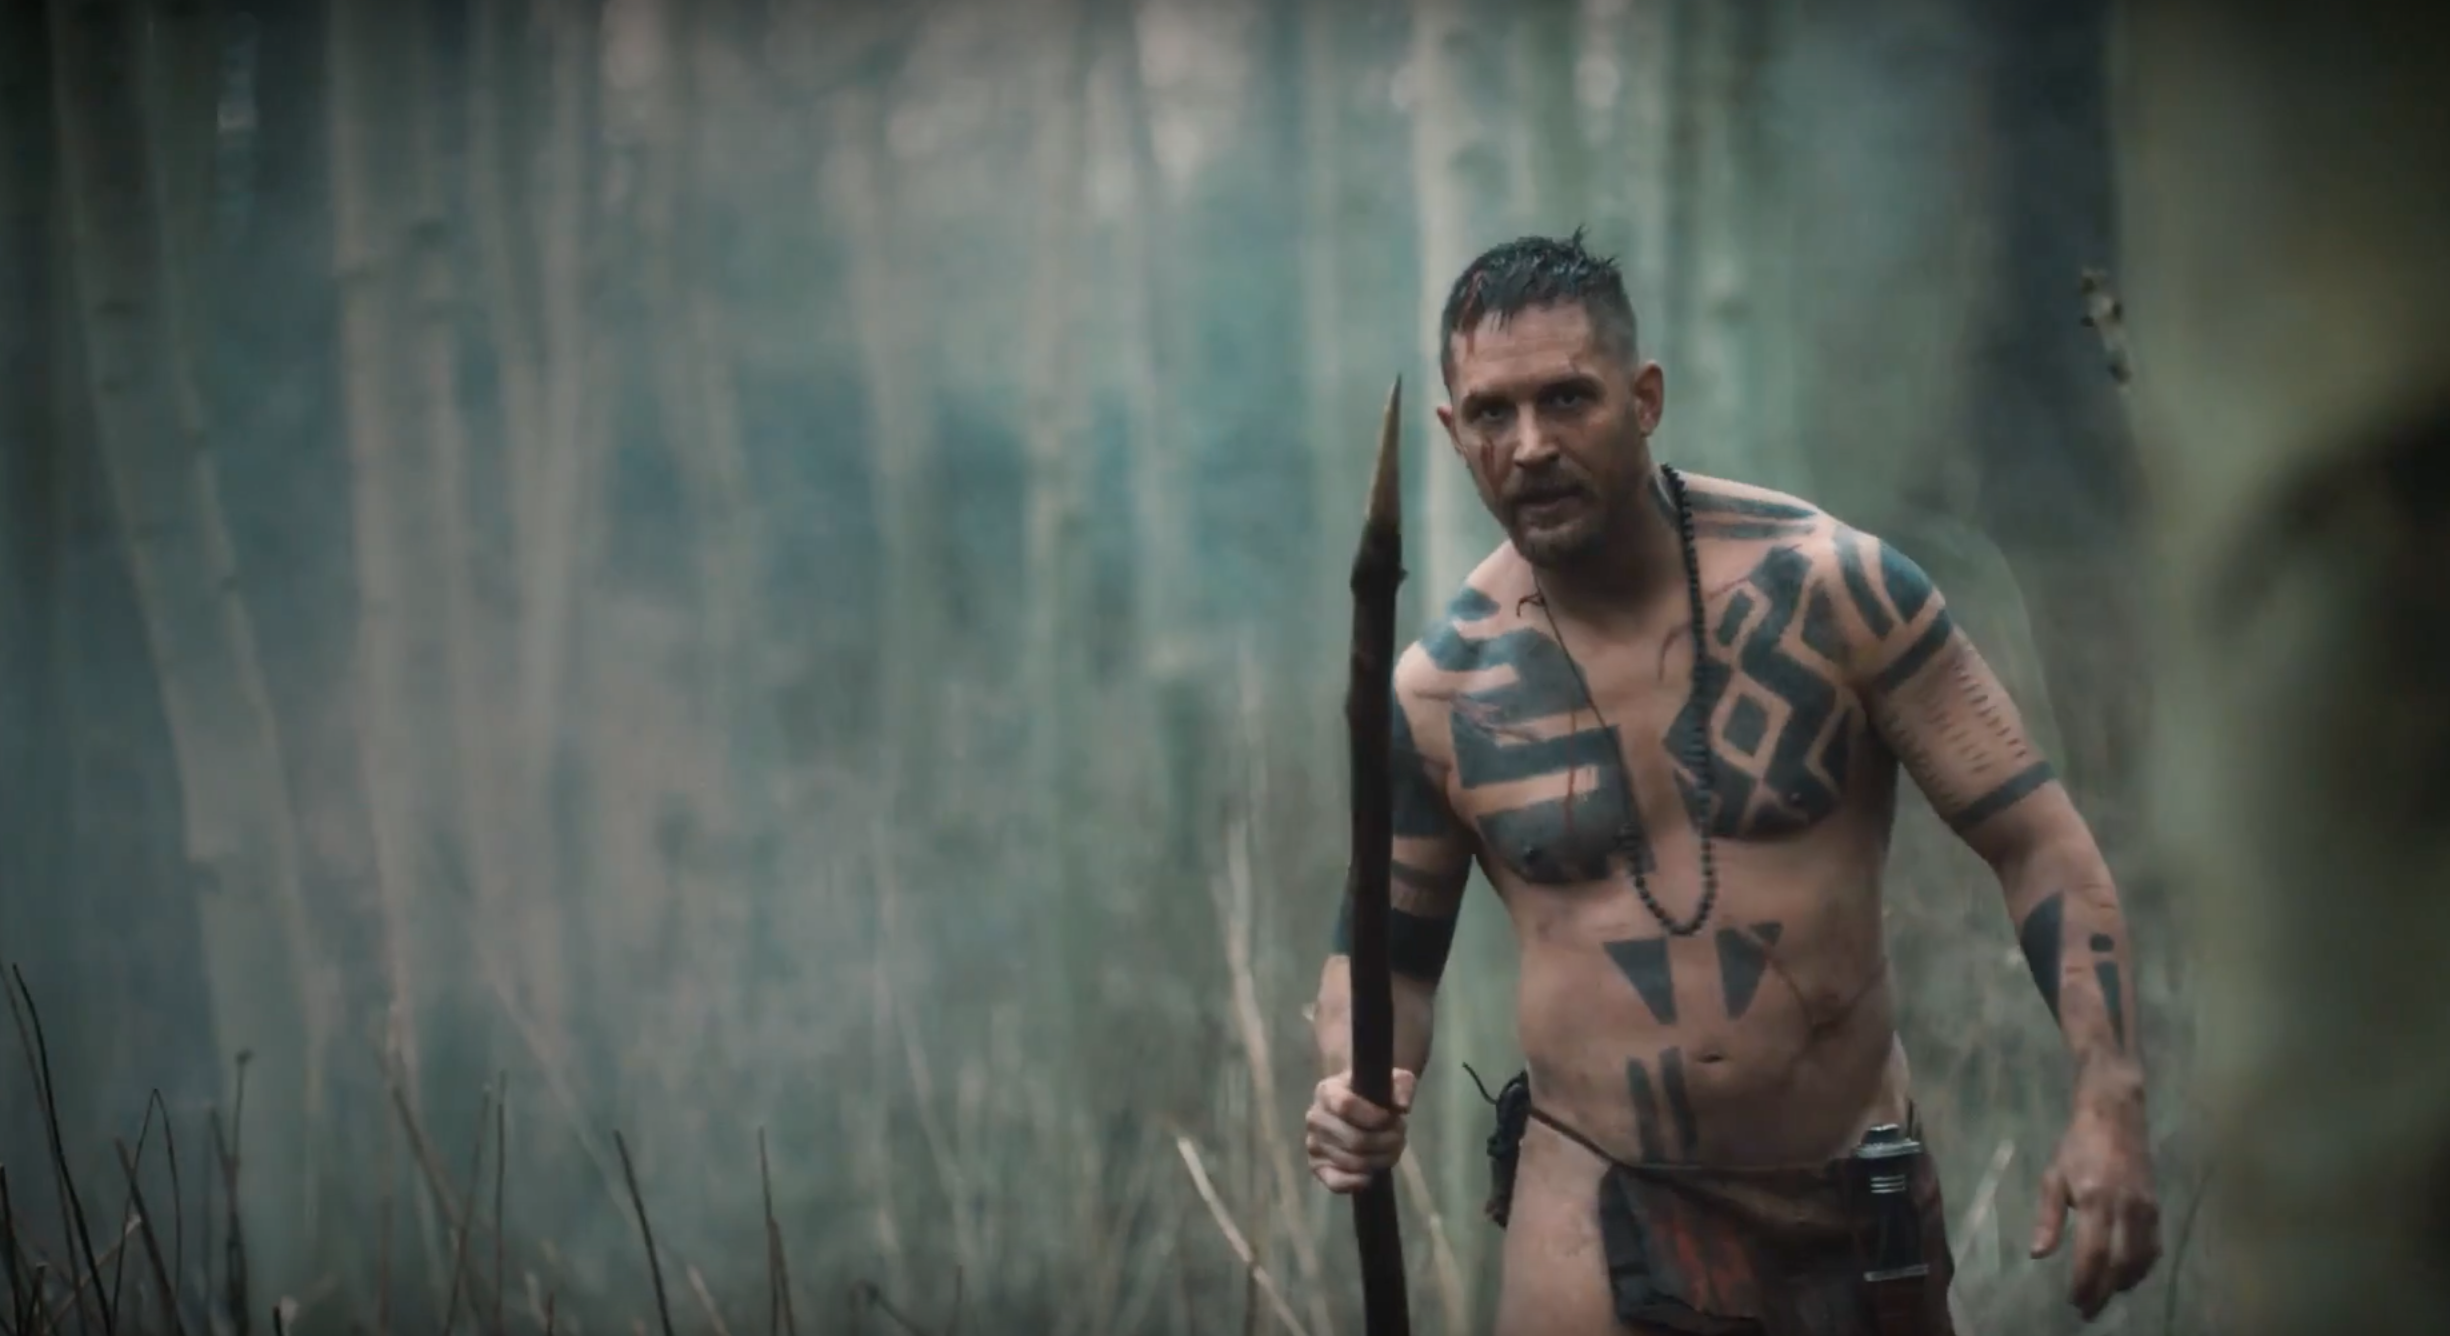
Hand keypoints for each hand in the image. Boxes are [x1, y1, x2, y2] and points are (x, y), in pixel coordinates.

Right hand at [1305, 1068, 1415, 1193]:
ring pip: (1353, 1162)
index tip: (1393, 1118)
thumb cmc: (1375, 1092)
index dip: (1374, 1117)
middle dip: (1386, 1142)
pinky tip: (1372, 1175)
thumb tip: (1401, 1105)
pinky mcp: (1317, 1166)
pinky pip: (1335, 1182)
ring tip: (1392, 1149)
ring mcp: (1313, 1143)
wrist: (1358, 1107)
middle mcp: (1315, 1117)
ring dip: (1381, 1160)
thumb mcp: (1394, 1079)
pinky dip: (1357, 1182)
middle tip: (1399, 1137)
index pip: (1346, 1106)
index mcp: (1327, 1091)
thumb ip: (1403, 1084)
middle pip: (1355, 1140)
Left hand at [2030, 1085, 2161, 1319]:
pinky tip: (2127, 1277)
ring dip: (2122, 1284)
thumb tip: (2039, 1254)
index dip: (2085, 1282)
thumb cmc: (2077, 1145)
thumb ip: (2048, 1217)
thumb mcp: (2053, 1176)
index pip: (2093, 1254)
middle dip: (2103, 1291)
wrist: (2116, 1116)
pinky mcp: (2157, 1207)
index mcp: (2095, 1200)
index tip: (2074, 1301)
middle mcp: (2125, 1209)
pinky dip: (2141, 1268)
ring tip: (2104, 1296)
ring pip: (2140, 1260)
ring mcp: (2146, 1209)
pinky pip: (2153, 1247)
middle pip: (2119, 1264)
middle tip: (2088, 1311)